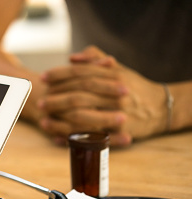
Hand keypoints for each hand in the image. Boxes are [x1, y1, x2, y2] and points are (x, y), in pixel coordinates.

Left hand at [38, 46, 167, 146]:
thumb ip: (95, 59)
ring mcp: (117, 114)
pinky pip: (92, 137)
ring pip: (82, 118)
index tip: (43, 77)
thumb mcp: (118, 68)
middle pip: (79, 96)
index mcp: (113, 76)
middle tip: (40, 102)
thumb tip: (72, 58)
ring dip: (60, 121)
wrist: (161, 107)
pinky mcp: (119, 133)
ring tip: (43, 121)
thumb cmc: (133, 87)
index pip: (81, 73)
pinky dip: (73, 138)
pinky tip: (58, 138)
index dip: (60, 75)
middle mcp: (115, 94)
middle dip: (56, 100)